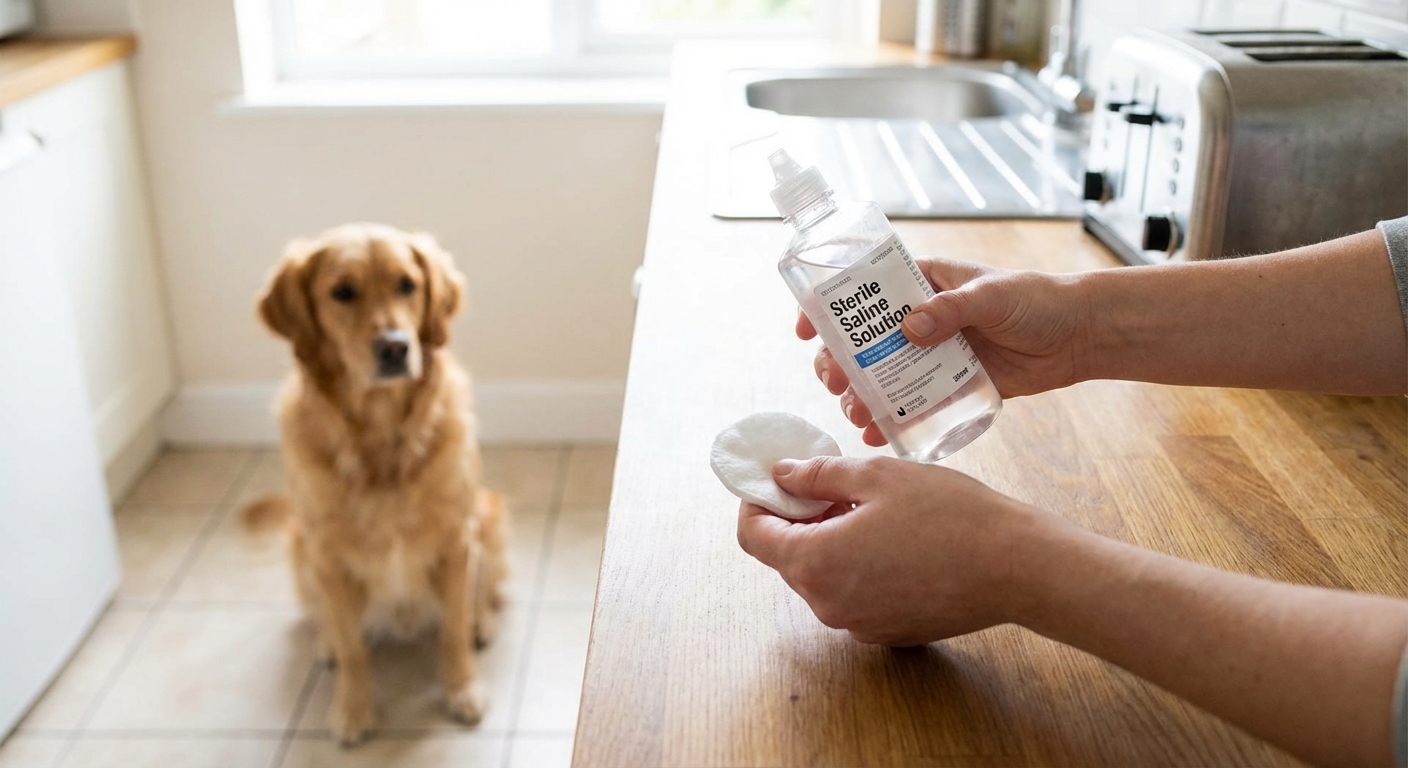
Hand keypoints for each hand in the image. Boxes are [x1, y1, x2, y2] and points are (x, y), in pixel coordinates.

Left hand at [735, 455, 1064, 645]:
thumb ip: (819, 476)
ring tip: (871, 510)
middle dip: (799, 520)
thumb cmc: (950, 514)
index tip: (775, 482)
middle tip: (835, 487)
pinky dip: (857, 568)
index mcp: (816, 563)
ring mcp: (858, 624)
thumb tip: (781, 475)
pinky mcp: (887, 633)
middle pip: (788, 558)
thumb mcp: (877, 476)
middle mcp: (828, 604)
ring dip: (830, 543)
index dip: (757, 504)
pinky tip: (894, 541)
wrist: (1016, 567)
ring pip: (822, 578)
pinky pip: (853, 596)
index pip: (755, 537)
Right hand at [798, 258, 1091, 445]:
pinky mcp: (950, 386)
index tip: (808, 329)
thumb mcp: (992, 295)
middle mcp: (919, 319)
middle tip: (833, 381)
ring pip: (881, 375)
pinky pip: (913, 404)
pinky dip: (892, 418)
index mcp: (922, 284)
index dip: (830, 309)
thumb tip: (909, 327)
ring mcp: (932, 355)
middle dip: (839, 362)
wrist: (1079, 336)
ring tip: (855, 412)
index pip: (864, 291)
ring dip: (860, 394)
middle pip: (863, 340)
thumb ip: (951, 308)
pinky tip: (877, 433)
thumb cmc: (1037, 300)